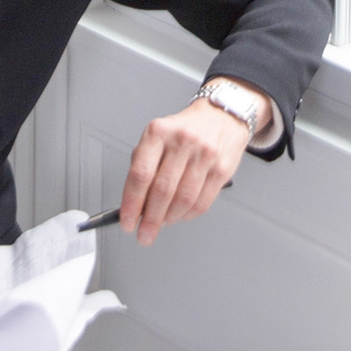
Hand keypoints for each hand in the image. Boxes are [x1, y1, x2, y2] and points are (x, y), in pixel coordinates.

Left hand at [118, 93, 264, 245]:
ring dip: (169, 219)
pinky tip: (181, 214)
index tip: (128, 222)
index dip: (132, 203)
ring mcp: (205, 154)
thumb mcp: (157, 135)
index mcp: (159, 132)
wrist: (222, 115)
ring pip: (183, 200)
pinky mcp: (222, 168)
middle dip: (150, 220)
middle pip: (162, 190)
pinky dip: (188, 215)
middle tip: (144, 234)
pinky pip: (202, 203)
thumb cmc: (185, 129)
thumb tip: (133, 204)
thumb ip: (144, 165)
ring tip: (162, 222)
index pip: (141, 174)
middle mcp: (182, 141)